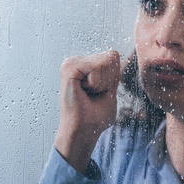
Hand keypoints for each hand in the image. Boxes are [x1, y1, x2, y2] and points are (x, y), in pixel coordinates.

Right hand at [55, 50, 119, 172]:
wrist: (84, 130)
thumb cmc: (95, 115)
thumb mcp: (110, 89)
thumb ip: (112, 71)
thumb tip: (114, 53)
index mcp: (84, 65)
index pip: (113, 56)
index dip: (113, 77)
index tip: (99, 92)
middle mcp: (75, 61)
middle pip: (111, 56)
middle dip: (109, 80)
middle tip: (92, 95)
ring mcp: (70, 63)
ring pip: (105, 61)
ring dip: (102, 83)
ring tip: (87, 94)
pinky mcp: (69, 68)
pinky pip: (96, 67)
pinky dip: (96, 84)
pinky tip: (83, 92)